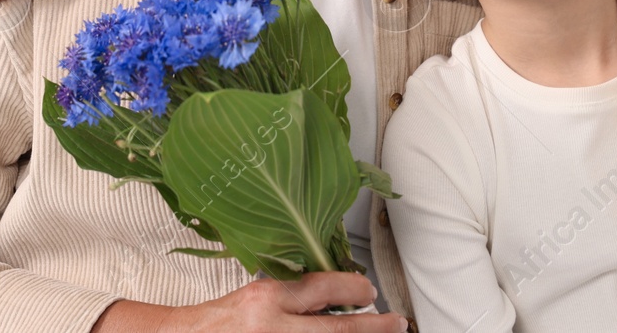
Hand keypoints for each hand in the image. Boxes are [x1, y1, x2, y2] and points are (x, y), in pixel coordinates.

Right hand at [97, 273, 404, 332]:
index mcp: (267, 299)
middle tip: (397, 324)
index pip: (323, 288)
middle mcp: (273, 327)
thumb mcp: (255, 294)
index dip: (353, 288)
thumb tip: (336, 299)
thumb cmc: (219, 321)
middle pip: (338, 330)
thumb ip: (292, 295)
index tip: (369, 290)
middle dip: (374, 328)